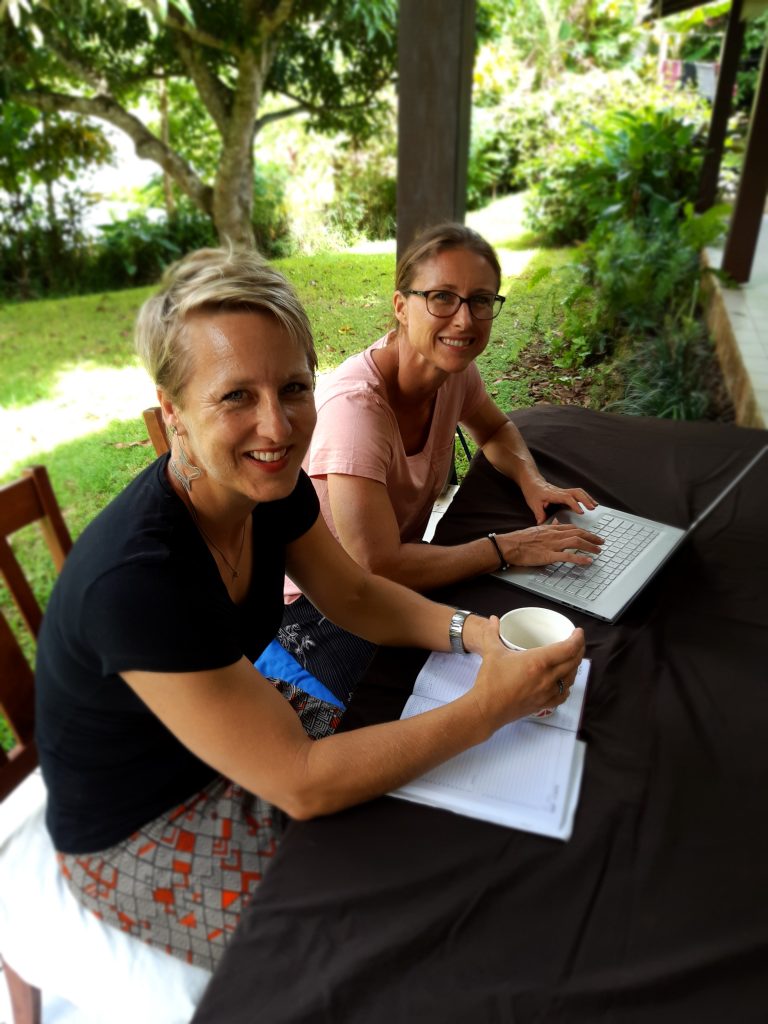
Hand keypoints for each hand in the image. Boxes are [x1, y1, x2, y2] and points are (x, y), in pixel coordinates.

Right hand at [470, 617, 584, 726]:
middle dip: (579, 650)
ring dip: (574, 666)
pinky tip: (564, 682)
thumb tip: (493, 619)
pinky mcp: (544, 704)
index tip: (578, 632)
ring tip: (572, 659)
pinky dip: (567, 686)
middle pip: (573, 662)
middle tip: (577, 642)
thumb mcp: (492, 652)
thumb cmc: (490, 681)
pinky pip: (563, 695)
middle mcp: (547, 677)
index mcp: (538, 662)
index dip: (577, 639)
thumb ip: (492, 633)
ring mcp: (547, 692)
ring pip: (570, 678)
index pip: (567, 648)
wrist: (487, 709)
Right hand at [499, 522, 602, 566]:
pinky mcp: (548, 555)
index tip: (593, 536)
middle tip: (602, 542)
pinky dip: (580, 558)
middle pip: (578, 533)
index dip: (585, 531)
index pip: (573, 528)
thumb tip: (558, 522)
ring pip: (576, 542)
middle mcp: (554, 535)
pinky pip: (567, 556)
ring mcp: (552, 545)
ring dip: (589, 546)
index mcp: (552, 529)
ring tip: (598, 551)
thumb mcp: (537, 529)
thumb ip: (550, 526)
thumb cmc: (520, 539)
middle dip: (592, 538)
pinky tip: (588, 561)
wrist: (509, 545)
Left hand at [520, 476, 597, 524]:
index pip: (567, 498)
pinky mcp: (565, 493)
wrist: (532, 482)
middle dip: (586, 500)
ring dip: (588, 498)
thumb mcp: (533, 503)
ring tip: (595, 506)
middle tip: (593, 508)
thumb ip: (539, 514)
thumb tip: (542, 523)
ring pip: (579, 492)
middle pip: (576, 493)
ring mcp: (564, 491)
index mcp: (554, 494)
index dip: (575, 504)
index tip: (581, 511)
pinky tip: (590, 503)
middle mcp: (561, 492)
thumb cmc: (533, 492)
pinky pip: (578, 493)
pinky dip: (585, 497)